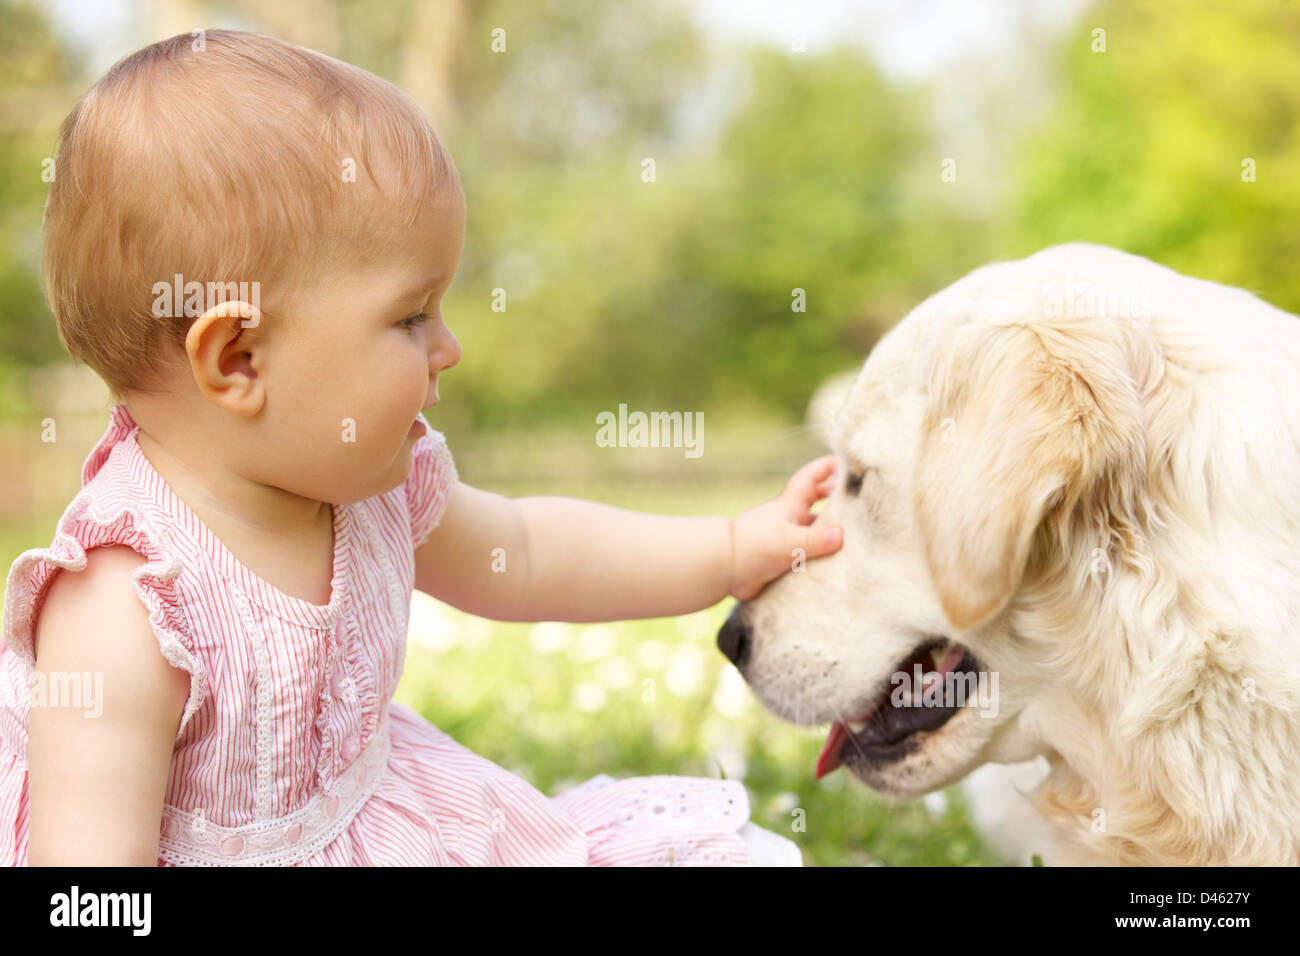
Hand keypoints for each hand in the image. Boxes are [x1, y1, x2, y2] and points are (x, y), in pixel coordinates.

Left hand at [728, 455, 843, 600]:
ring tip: (856, 531)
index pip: (811, 478)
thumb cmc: (754, 547)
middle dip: (835, 496)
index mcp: (790, 505)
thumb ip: (815, 539)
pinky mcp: (784, 557)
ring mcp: (786, 537)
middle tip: (858, 496)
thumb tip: (841, 534)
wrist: (724, 568)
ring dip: (831, 529)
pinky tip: (837, 560)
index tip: (847, 461)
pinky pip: (808, 551)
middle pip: (817, 501)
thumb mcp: (788, 542)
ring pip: (814, 528)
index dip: (827, 467)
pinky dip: (822, 552)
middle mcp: (789, 518)